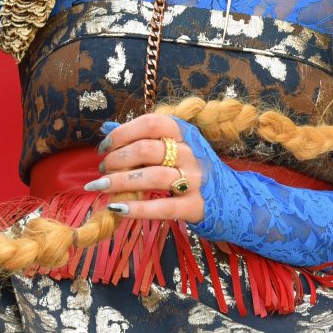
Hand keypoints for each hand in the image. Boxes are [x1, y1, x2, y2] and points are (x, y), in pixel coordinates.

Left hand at [85, 114, 204, 223]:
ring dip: (121, 182)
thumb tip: (107, 130)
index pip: (151, 123)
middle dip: (117, 159)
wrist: (231, 196)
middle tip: (103, 170)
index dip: (123, 133)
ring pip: (153, 177)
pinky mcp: (195, 206)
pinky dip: (137, 208)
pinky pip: (162, 207)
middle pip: (147, 150)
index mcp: (185, 133)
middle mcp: (191, 153)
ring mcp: (195, 180)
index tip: (104, 147)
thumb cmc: (192, 168)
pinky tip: (117, 209)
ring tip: (101, 187)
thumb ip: (144, 139)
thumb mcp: (175, 146)